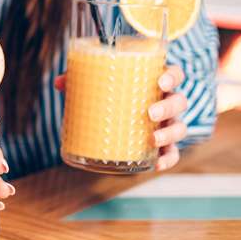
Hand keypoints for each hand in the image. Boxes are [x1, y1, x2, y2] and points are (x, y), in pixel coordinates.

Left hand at [54, 64, 188, 170]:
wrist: (115, 120)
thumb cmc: (110, 96)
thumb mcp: (96, 85)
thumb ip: (79, 80)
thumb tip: (60, 83)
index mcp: (155, 83)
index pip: (175, 74)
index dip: (173, 76)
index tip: (161, 81)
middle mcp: (166, 103)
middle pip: (180, 101)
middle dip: (169, 107)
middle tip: (150, 113)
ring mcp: (167, 125)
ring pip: (180, 128)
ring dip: (170, 134)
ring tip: (153, 139)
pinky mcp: (163, 146)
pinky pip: (173, 153)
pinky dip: (169, 159)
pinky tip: (157, 165)